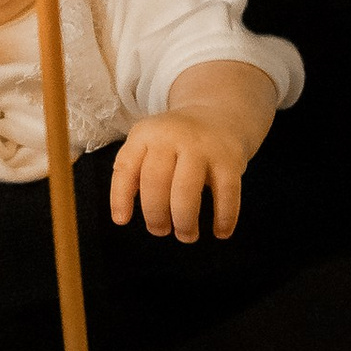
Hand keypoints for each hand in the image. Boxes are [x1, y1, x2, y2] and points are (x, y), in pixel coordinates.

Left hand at [109, 110, 244, 241]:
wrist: (218, 115)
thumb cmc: (175, 142)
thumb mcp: (148, 145)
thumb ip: (133, 173)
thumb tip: (123, 216)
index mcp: (146, 134)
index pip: (126, 167)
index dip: (120, 197)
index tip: (122, 221)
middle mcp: (172, 136)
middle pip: (156, 182)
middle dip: (156, 215)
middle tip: (160, 230)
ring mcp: (202, 147)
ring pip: (187, 190)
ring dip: (185, 220)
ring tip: (186, 235)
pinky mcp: (230, 159)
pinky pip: (226, 193)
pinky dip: (224, 217)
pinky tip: (221, 232)